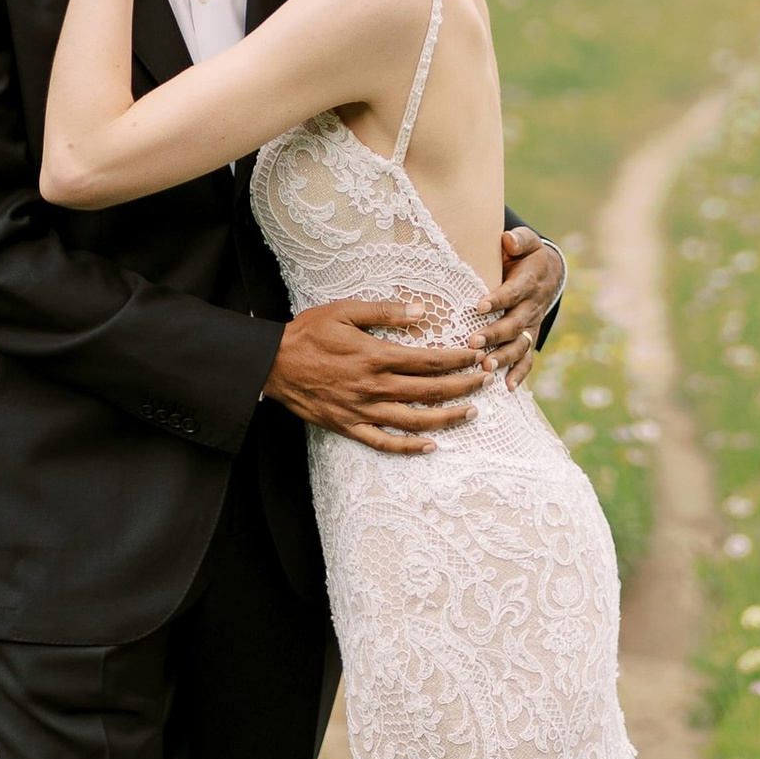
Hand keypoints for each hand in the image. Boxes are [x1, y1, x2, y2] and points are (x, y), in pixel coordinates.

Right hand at [262, 297, 491, 452]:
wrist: (272, 364)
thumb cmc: (308, 333)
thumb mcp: (345, 311)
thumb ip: (385, 311)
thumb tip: (421, 311)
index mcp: (376, 356)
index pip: (429, 361)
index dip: (458, 360)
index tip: (477, 356)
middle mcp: (374, 386)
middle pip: (429, 391)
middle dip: (464, 386)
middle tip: (487, 381)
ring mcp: (362, 410)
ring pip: (414, 420)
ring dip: (447, 418)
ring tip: (472, 413)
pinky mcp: (349, 426)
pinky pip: (384, 443)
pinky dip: (409, 448)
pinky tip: (431, 446)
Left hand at [482, 228, 565, 387]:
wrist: (548, 272)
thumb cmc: (526, 255)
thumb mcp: (526, 242)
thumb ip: (519, 240)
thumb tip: (508, 240)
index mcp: (530, 281)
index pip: (513, 292)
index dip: (498, 299)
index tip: (478, 306)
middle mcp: (532, 306)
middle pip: (514, 323)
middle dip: (494, 334)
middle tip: (472, 343)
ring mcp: (532, 325)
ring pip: (520, 344)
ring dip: (504, 357)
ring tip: (486, 367)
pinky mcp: (529, 337)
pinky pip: (527, 359)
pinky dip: (519, 374)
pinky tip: (506, 387)